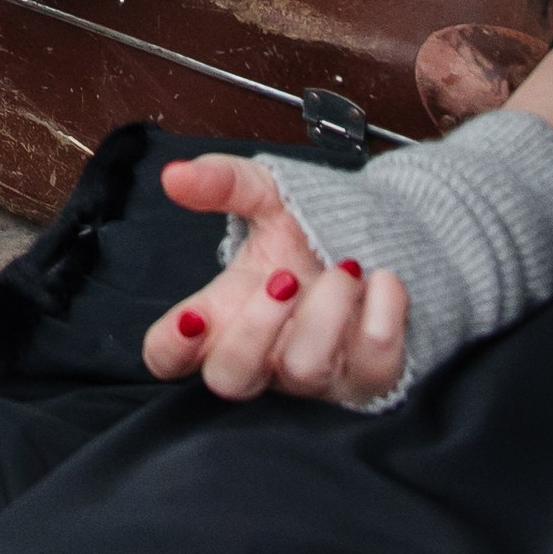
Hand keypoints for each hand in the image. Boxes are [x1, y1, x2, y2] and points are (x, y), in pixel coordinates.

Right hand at [140, 154, 407, 402]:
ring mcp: (316, 376)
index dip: (170, 349)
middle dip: (254, 329)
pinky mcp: (369, 378)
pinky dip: (382, 314)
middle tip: (284, 280)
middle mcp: (264, 357)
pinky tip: (382, 279)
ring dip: (326, 314)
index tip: (193, 317)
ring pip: (305, 373)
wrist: (383, 237)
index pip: (168, 357)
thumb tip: (176, 175)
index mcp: (222, 315)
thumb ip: (221, 182)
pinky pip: (374, 367)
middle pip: (230, 378)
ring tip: (345, 268)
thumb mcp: (264, 194)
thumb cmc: (309, 230)